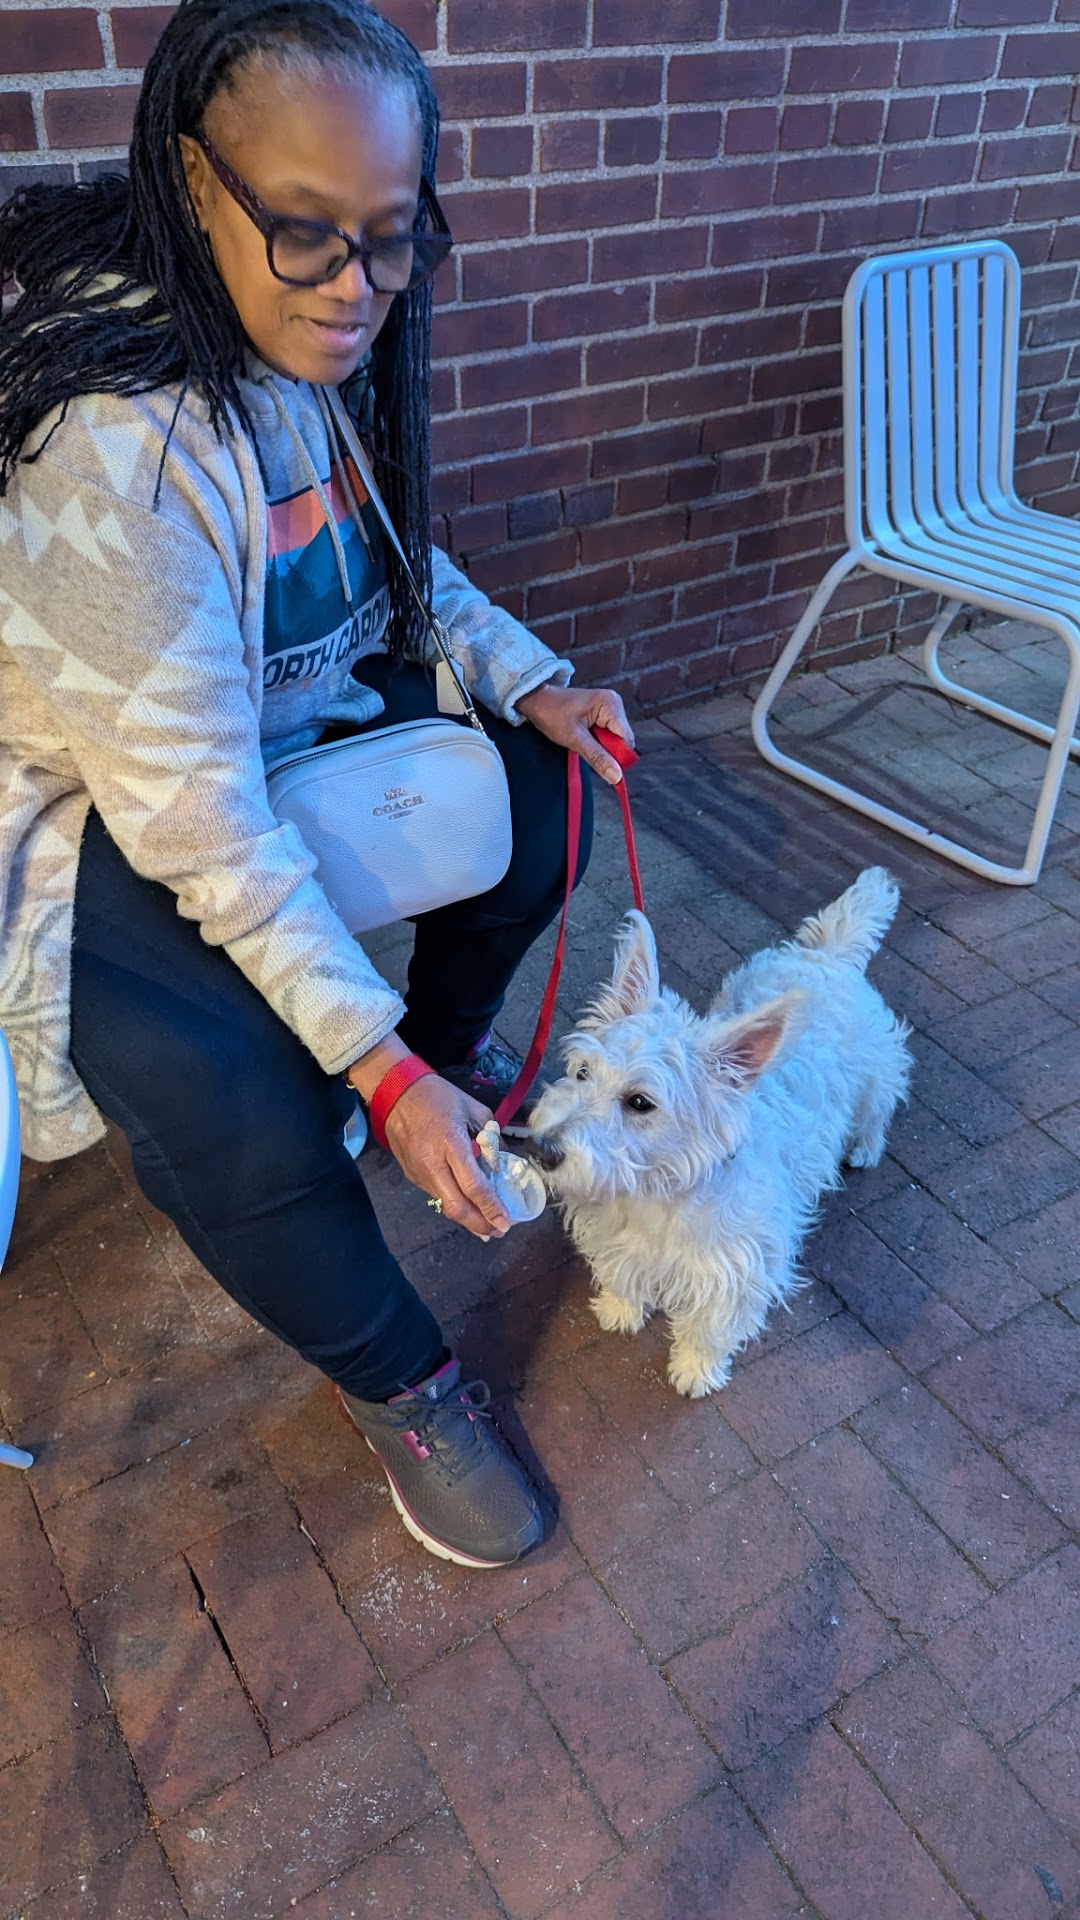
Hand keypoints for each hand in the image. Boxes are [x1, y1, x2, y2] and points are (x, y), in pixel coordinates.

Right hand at [384, 1076, 511, 1238]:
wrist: (396, 1092)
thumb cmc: (438, 1096)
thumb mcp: (474, 1109)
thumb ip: (491, 1138)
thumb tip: (505, 1161)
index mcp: (451, 1144)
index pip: (474, 1186)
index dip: (491, 1208)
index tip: (506, 1222)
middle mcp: (433, 1163)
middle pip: (457, 1206)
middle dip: (479, 1224)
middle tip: (498, 1230)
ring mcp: (418, 1172)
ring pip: (445, 1205)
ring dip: (467, 1218)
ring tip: (486, 1223)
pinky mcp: (410, 1175)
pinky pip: (435, 1195)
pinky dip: (453, 1203)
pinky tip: (465, 1204)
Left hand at [516, 683, 634, 786]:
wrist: (538, 701)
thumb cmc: (552, 714)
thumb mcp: (574, 739)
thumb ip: (598, 758)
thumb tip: (617, 777)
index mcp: (610, 704)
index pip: (626, 739)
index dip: (618, 756)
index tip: (604, 769)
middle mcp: (615, 703)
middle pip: (623, 740)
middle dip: (608, 751)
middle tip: (586, 749)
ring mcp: (611, 707)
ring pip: (616, 739)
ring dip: (602, 747)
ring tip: (583, 741)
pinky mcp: (605, 713)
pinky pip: (609, 734)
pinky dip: (599, 741)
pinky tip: (585, 737)